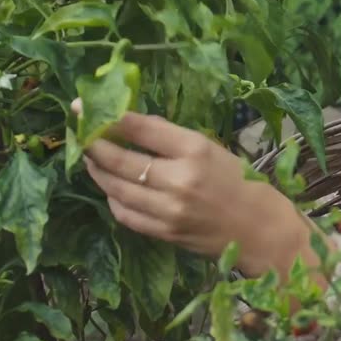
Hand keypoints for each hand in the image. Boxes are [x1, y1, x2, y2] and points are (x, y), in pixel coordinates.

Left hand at [73, 101, 311, 278]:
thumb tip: (131, 124)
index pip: (141, 128)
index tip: (82, 107)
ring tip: (92, 159)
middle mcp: (178, 179)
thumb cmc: (240, 181)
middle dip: (93, 145)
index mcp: (194, 149)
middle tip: (80, 134)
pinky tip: (112, 188)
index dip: (108, 118)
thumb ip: (172, 138)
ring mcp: (168, 209)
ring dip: (98, 171)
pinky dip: (113, 198)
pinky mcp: (164, 233)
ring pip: (116, 188)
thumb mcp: (211, 148)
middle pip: (120, 159)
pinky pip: (125, 214)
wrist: (261, 229)